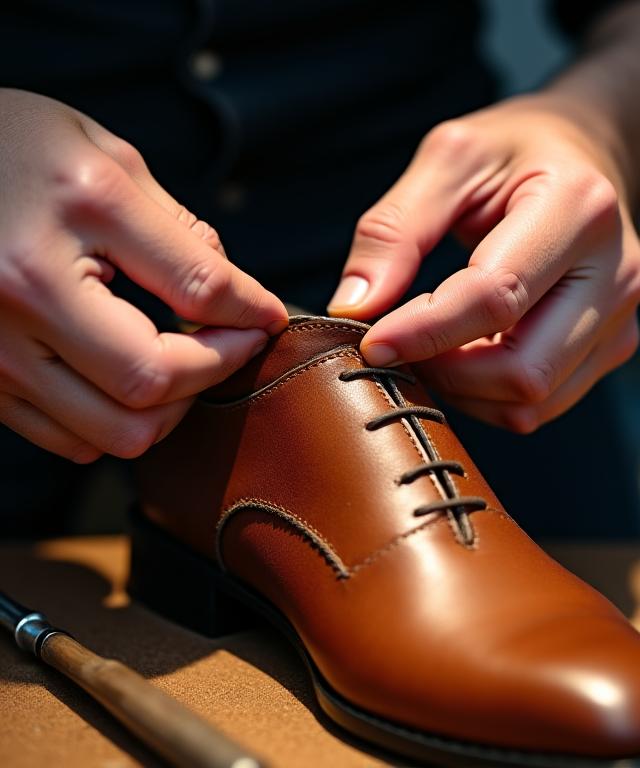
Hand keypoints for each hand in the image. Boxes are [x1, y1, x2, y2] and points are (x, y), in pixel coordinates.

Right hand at [0, 89, 286, 460]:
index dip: (252, 312)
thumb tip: (234, 295)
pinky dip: (118, 424)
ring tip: (181, 366)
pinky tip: (125, 381)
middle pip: (154, 380)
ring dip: (169, 409)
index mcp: (79, 207)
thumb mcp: (105, 154)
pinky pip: (72, 441)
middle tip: (231, 345)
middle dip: (214, 371)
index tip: (268, 318)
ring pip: (117, 431)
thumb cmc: (13, 146)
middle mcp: (30, 287)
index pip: (198, 287)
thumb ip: (175, 227)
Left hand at [329, 95, 639, 431]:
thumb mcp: (448, 159)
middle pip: (520, 368)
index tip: (369, 343)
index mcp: (578, 210)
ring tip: (426, 344)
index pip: (495, 298)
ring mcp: (617, 319)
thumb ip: (395, 229)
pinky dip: (484, 396)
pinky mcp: (606, 348)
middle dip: (443, 370)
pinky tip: (460, 355)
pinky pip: (536, 405)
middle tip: (395, 344)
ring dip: (461, 389)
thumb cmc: (513, 152)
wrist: (581, 156)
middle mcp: (614, 273)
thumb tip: (353, 308)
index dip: (424, 331)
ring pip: (528, 401)